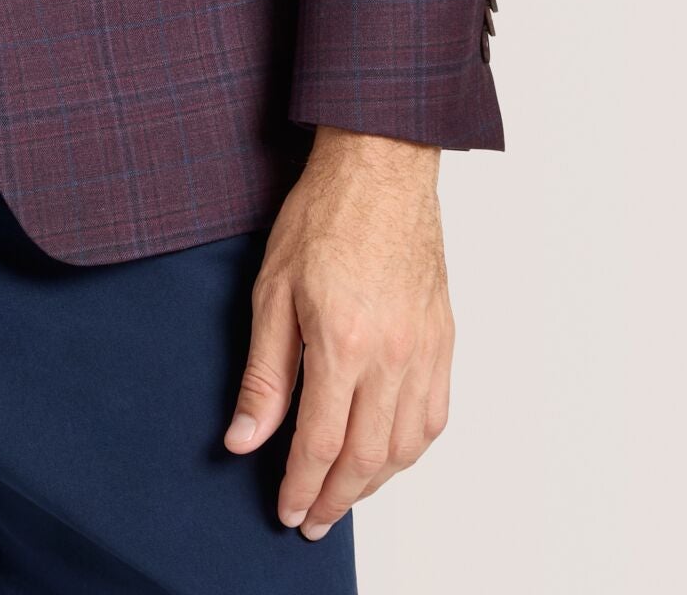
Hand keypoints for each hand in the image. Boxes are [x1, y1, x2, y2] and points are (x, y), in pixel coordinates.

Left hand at [223, 127, 452, 539]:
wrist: (379, 168)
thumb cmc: (322, 217)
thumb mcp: (271, 292)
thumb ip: (264, 375)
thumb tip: (243, 440)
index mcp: (342, 344)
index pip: (321, 444)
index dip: (300, 486)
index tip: (285, 509)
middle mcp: (391, 357)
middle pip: (366, 458)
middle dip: (334, 499)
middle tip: (310, 518)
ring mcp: (424, 350)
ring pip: (405, 446)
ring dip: (374, 483)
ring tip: (343, 495)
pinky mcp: (443, 339)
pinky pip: (435, 416)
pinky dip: (410, 448)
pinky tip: (388, 455)